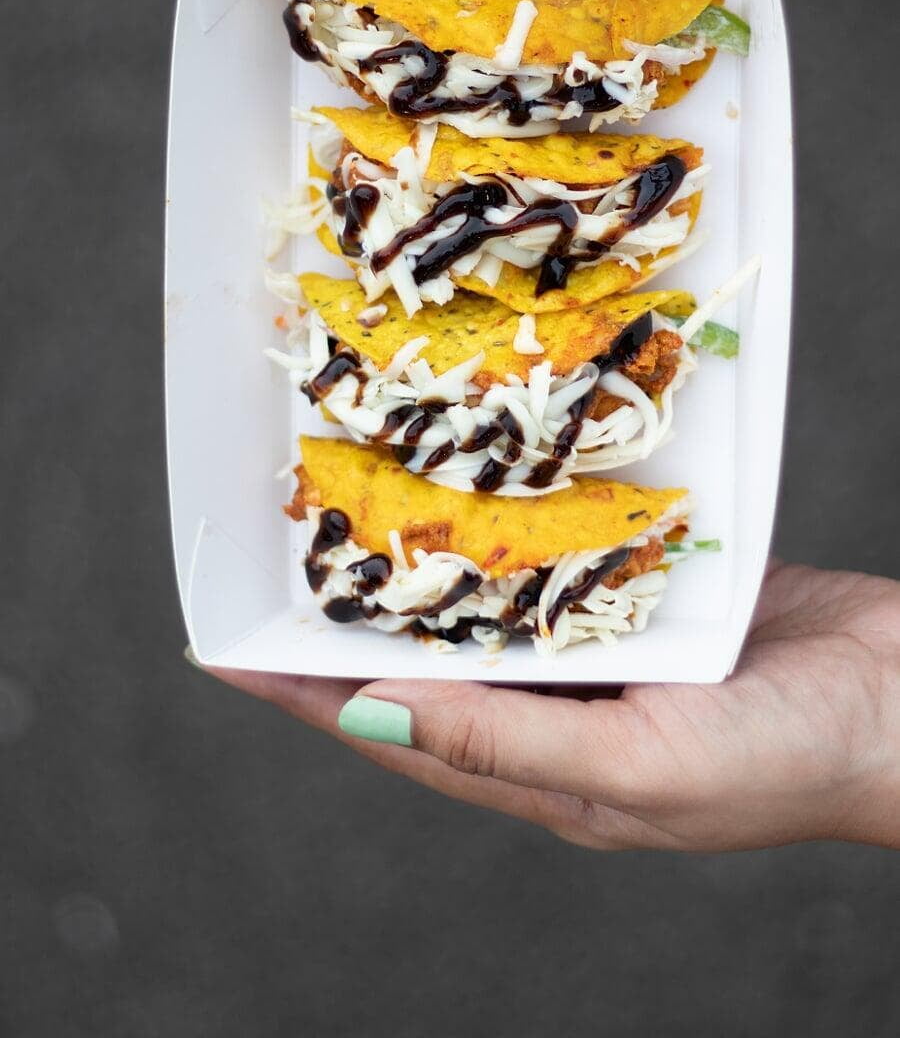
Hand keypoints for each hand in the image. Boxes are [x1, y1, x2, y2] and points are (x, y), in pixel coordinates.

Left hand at [206, 562, 899, 850]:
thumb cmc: (788, 760)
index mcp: (547, 773)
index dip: (305, 692)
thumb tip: (371, 721)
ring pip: (494, 604)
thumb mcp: (638, 766)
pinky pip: (566, 561)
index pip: (395, 730)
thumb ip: (508, 742)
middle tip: (284, 552)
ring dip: (431, 563)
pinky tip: (487, 485)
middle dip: (356, 618)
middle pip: (431, 663)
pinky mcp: (655, 600)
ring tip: (360, 505)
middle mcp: (563, 712)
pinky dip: (521, 528)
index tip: (224, 648)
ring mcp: (609, 654)